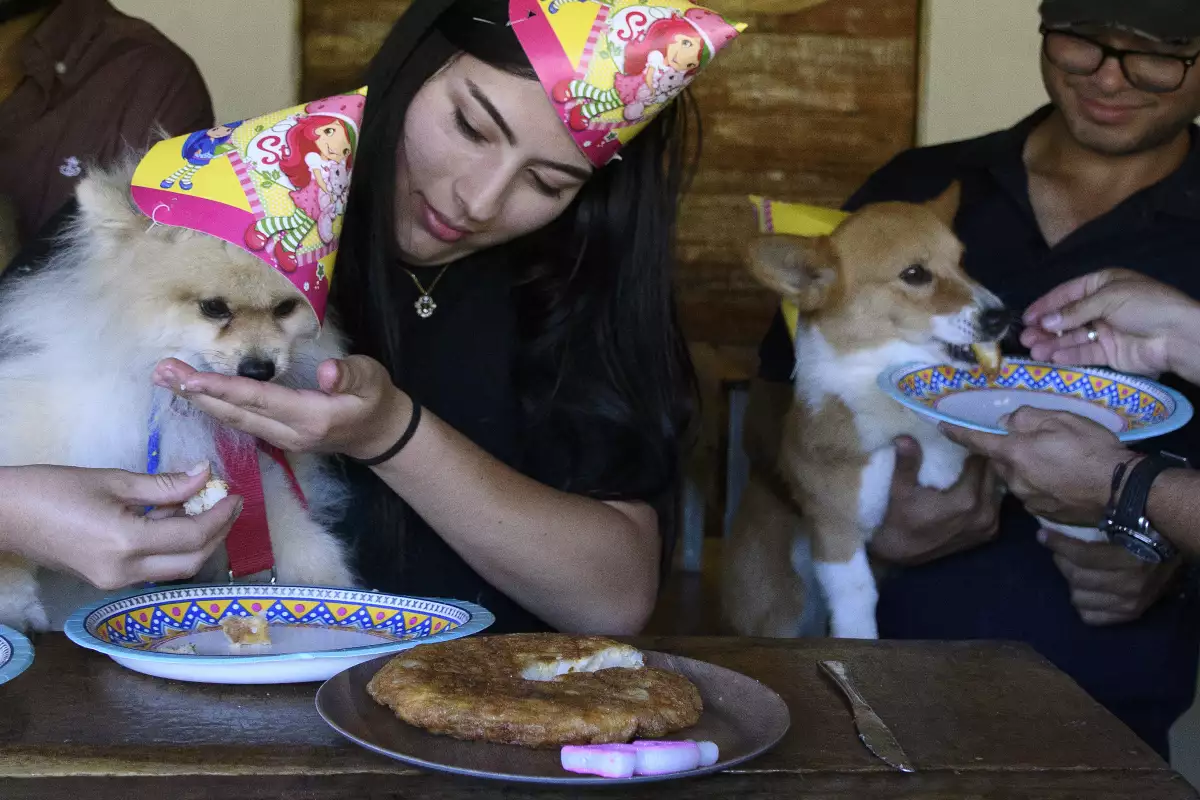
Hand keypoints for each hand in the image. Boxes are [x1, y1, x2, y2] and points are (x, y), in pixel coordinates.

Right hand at [0, 463, 240, 589]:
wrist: (4, 514)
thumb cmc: (52, 490)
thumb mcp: (113, 481)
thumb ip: (164, 485)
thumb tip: (204, 475)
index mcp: (126, 544)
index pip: (192, 536)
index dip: (220, 516)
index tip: (234, 494)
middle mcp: (124, 572)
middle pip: (191, 561)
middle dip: (217, 533)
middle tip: (228, 504)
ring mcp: (114, 582)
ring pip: (175, 568)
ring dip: (196, 541)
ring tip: (204, 507)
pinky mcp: (107, 581)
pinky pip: (153, 567)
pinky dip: (171, 546)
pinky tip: (174, 519)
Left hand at [153, 355, 411, 459]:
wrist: (380, 433)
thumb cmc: (376, 398)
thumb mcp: (372, 379)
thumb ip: (350, 375)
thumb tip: (326, 372)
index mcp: (312, 418)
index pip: (259, 401)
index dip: (223, 390)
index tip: (189, 379)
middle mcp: (290, 434)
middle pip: (236, 413)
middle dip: (197, 394)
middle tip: (161, 372)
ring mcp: (282, 439)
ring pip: (233, 420)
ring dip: (198, 401)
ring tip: (167, 379)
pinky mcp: (278, 437)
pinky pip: (240, 422)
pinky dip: (214, 407)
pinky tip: (194, 393)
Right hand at [868, 437, 1001, 565]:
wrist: (901, 553)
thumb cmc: (900, 519)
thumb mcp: (900, 490)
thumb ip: (906, 463)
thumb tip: (904, 437)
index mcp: (966, 501)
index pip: (980, 463)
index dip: (974, 446)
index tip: (966, 435)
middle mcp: (983, 514)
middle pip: (993, 475)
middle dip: (984, 459)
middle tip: (973, 443)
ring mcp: (988, 526)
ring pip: (997, 490)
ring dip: (989, 476)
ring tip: (976, 461)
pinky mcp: (988, 534)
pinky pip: (996, 505)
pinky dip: (989, 493)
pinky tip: (977, 484)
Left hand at [940, 407, 1130, 526]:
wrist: (1123, 492)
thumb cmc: (1093, 450)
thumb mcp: (1061, 420)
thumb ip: (1028, 418)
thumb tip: (1006, 423)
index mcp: (1014, 453)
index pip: (977, 441)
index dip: (958, 432)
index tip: (941, 426)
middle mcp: (1015, 479)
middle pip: (1000, 461)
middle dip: (1009, 451)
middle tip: (1034, 443)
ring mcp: (1028, 499)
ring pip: (1017, 477)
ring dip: (1027, 468)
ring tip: (1055, 461)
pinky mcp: (1044, 513)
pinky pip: (1033, 493)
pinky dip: (1041, 483)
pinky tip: (1061, 479)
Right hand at [1021, 269, 1199, 378]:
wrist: (1177, 336)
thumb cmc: (1145, 306)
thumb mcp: (1108, 298)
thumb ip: (1074, 311)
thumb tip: (1044, 322)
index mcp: (1103, 285)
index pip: (1067, 293)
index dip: (1045, 304)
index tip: (1025, 317)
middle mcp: (1101, 307)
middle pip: (1066, 317)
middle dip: (1046, 328)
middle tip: (1025, 339)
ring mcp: (1105, 331)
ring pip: (1072, 337)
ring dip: (1052, 343)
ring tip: (1034, 352)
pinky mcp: (1109, 353)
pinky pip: (1084, 353)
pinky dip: (1068, 355)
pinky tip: (1053, 358)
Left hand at [1039, 528, 1179, 625]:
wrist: (1173, 557)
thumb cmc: (1145, 537)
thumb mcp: (1124, 528)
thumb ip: (1094, 531)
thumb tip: (1056, 530)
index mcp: (1130, 559)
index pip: (1082, 555)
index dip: (1058, 544)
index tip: (1043, 535)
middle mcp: (1129, 585)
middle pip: (1076, 578)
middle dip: (1061, 561)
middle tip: (1060, 553)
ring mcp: (1129, 603)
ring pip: (1078, 598)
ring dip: (1070, 583)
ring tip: (1074, 571)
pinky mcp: (1129, 615)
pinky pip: (1090, 617)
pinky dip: (1082, 604)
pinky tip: (1084, 590)